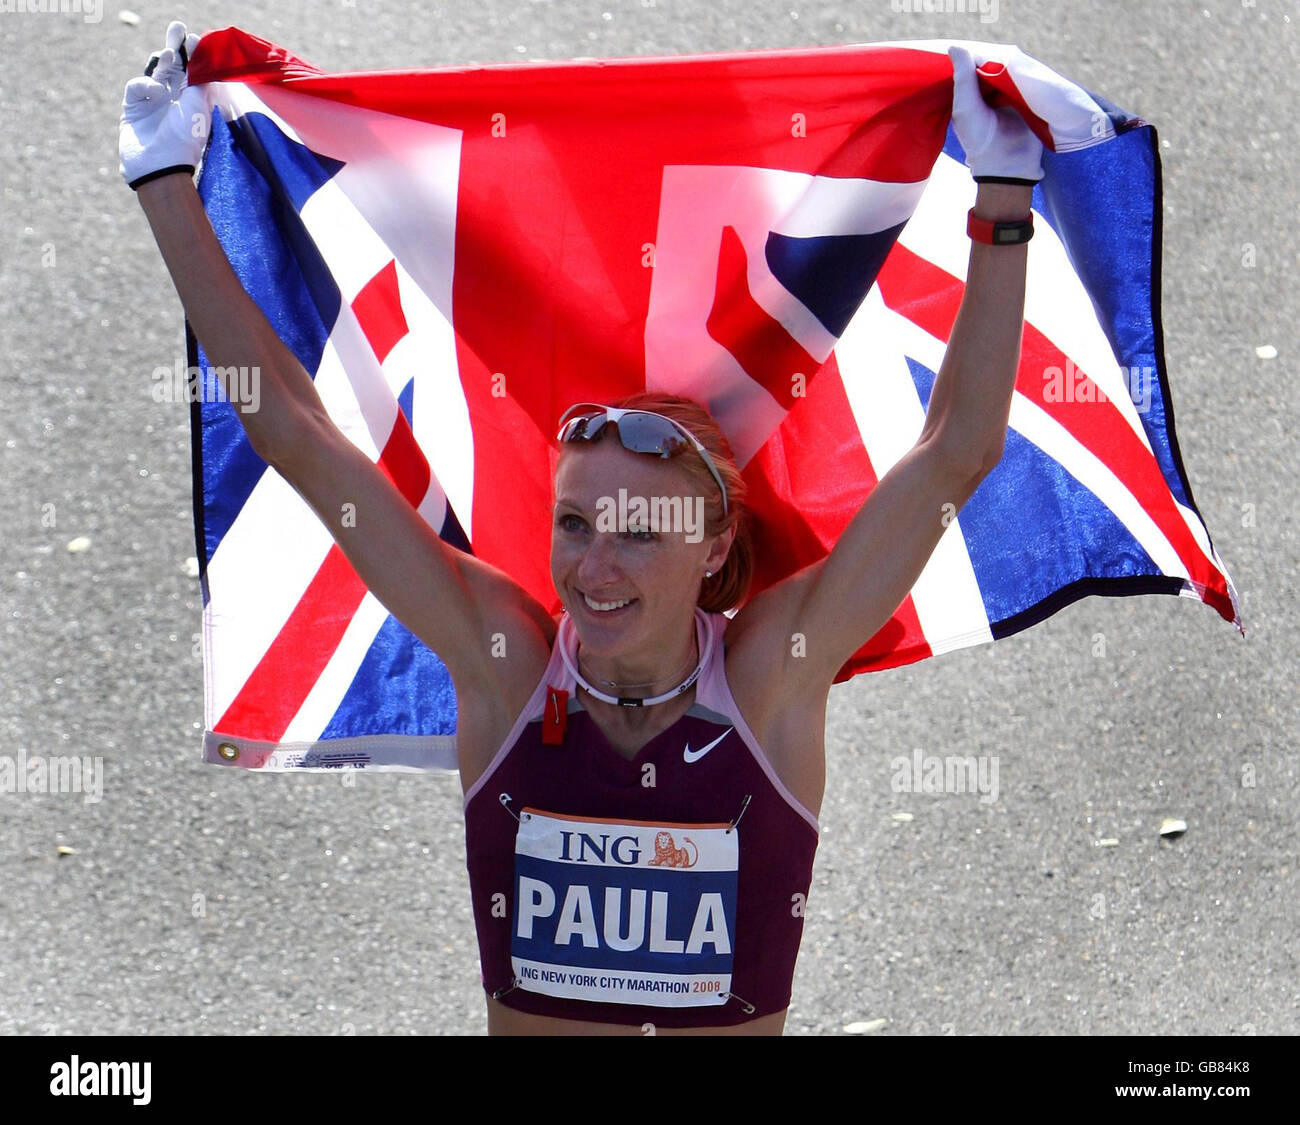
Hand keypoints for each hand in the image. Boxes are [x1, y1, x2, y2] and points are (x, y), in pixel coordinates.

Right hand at [119, 20, 208, 189]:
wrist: (160, 166)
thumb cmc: (185, 139)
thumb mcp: (198, 107)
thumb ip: (199, 80)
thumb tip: (204, 58)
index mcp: (192, 102)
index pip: (192, 72)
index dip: (193, 55)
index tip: (195, 38)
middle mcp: (173, 101)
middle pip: (174, 67)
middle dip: (175, 47)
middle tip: (177, 27)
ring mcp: (152, 102)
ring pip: (155, 72)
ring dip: (162, 60)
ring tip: (169, 51)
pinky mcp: (133, 106)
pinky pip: (137, 85)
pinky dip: (144, 83)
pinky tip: (154, 89)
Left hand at [948, 45, 1043, 185]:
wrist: (1008, 164)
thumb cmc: (979, 139)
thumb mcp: (965, 107)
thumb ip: (962, 78)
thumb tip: (954, 45)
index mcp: (971, 96)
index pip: (974, 67)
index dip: (977, 57)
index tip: (982, 51)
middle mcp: (989, 94)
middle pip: (994, 67)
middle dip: (997, 60)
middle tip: (1001, 55)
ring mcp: (1009, 97)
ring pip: (1011, 72)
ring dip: (1013, 66)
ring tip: (1013, 62)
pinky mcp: (1027, 100)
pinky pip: (1027, 80)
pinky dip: (1026, 74)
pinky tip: (1025, 69)